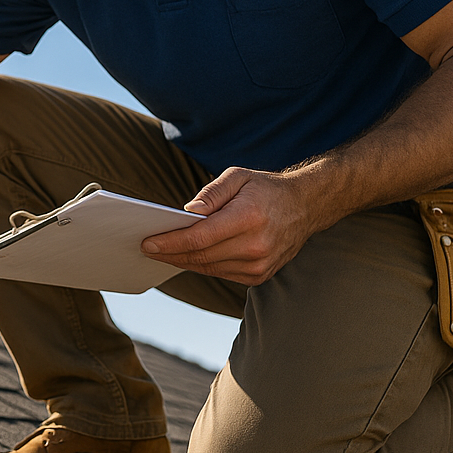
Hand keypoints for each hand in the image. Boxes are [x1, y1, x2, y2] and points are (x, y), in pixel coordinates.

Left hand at [140, 168, 318, 285]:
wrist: (305, 207)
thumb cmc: (265, 189)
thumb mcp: (237, 176)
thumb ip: (210, 193)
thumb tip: (187, 213)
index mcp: (248, 218)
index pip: (200, 237)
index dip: (170, 242)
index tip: (147, 243)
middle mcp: (255, 246)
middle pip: (200, 256)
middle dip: (169, 253)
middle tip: (147, 249)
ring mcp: (260, 265)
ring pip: (209, 268)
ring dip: (182, 261)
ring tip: (161, 253)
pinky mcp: (260, 275)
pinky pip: (221, 273)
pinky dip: (202, 265)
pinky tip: (186, 257)